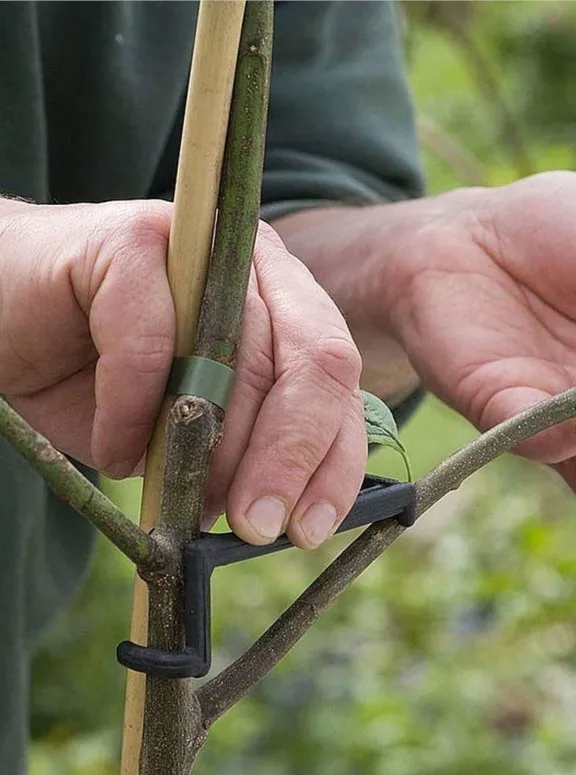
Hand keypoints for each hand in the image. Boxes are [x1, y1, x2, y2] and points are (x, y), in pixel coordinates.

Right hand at [0, 198, 365, 547]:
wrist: (6, 321)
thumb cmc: (104, 381)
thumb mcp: (188, 433)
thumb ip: (239, 456)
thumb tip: (277, 516)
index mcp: (288, 307)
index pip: (338, 382)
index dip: (333, 459)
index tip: (307, 528)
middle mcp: (258, 268)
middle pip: (313, 363)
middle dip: (286, 460)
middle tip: (253, 527)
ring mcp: (201, 245)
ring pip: (237, 356)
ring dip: (210, 449)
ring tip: (178, 499)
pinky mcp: (132, 240)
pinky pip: (148, 344)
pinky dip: (131, 412)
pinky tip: (116, 451)